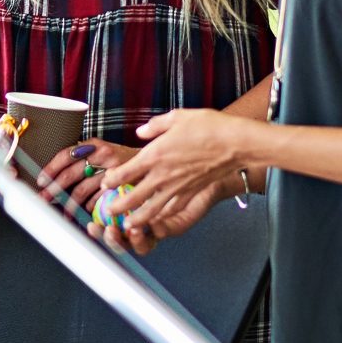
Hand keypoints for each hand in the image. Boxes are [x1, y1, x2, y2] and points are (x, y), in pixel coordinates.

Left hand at [39, 139, 136, 208]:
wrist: (154, 163)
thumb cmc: (123, 159)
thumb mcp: (103, 150)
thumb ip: (84, 155)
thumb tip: (57, 170)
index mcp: (93, 144)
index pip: (65, 154)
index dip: (51, 168)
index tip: (41, 180)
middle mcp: (102, 154)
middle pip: (70, 174)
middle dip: (54, 189)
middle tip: (44, 199)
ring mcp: (111, 170)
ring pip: (82, 190)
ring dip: (70, 204)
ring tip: (64, 213)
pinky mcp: (120, 184)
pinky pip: (97, 199)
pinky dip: (89, 207)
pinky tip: (86, 211)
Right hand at [93, 178, 223, 256]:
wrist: (199, 164)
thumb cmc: (168, 165)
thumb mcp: (141, 168)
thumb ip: (124, 172)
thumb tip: (106, 171)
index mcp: (130, 213)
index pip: (110, 228)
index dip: (100, 230)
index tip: (91, 225)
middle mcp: (143, 225)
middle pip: (123, 242)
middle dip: (114, 240)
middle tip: (109, 231)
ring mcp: (159, 228)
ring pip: (143, 244)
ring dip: (135, 239)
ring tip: (130, 229)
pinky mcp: (177, 226)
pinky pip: (165, 233)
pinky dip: (158, 230)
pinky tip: (153, 224)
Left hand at [102, 109, 247, 230]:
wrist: (235, 143)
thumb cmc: (208, 127)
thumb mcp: (177, 117)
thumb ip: (154, 126)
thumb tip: (140, 132)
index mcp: (155, 155)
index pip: (125, 173)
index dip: (111, 181)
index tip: (106, 183)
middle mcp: (162, 175)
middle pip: (133, 197)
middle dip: (118, 206)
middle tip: (109, 211)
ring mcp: (177, 187)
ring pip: (151, 209)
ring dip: (137, 219)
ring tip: (129, 225)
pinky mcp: (190, 193)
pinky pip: (172, 208)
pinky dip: (162, 216)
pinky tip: (158, 218)